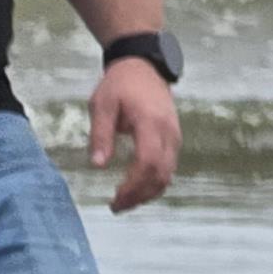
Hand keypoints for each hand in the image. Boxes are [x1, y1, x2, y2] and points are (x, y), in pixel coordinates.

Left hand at [90, 56, 180, 211]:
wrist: (143, 66)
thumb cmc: (120, 84)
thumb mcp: (102, 104)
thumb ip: (100, 134)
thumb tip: (98, 165)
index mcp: (150, 122)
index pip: (148, 161)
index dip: (133, 184)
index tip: (115, 197)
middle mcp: (169, 132)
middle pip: (161, 174)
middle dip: (139, 195)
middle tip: (116, 206)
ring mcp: (174, 136)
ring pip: (167, 174)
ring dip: (147, 193)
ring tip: (123, 203)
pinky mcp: (174, 139)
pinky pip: (168, 168)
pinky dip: (154, 183)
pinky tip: (136, 190)